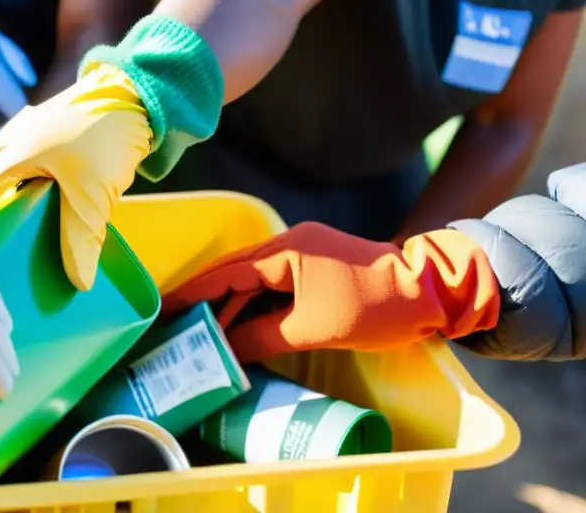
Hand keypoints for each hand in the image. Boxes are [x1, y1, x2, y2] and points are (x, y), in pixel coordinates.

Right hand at [0, 63, 152, 290]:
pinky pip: (6, 157)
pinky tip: (9, 195)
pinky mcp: (41, 127)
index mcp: (13, 153)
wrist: (134, 94)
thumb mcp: (93, 194)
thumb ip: (81, 237)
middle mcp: (10, 138)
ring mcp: (24, 128)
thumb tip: (78, 282)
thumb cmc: (107, 138)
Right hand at [162, 222, 500, 360]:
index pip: (226, 273)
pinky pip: (272, 281)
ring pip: (252, 275)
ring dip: (228, 300)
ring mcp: (303, 250)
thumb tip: (226, 350)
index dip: (195, 293)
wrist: (429, 290)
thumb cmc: (372, 307)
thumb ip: (263, 336)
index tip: (165, 308)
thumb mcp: (313, 327)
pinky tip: (239, 321)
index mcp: (285, 251)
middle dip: (203, 295)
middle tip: (173, 318)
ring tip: (199, 326)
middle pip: (233, 269)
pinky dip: (252, 300)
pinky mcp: (315, 263)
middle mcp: (289, 242)